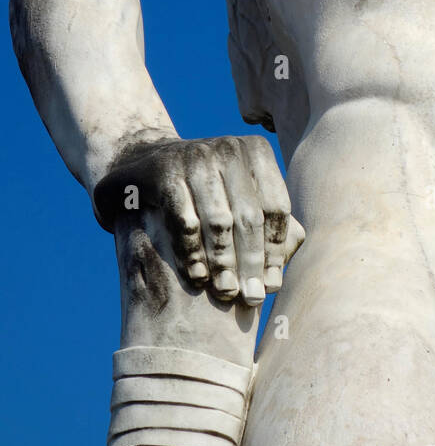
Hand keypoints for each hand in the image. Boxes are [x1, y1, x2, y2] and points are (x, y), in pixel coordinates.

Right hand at [93, 133, 303, 305]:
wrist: (141, 162)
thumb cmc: (203, 191)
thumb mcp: (238, 196)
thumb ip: (266, 224)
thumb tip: (283, 266)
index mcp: (256, 150)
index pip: (275, 207)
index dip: (275, 250)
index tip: (272, 286)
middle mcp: (229, 148)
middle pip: (249, 216)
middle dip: (252, 262)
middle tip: (252, 298)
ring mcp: (195, 156)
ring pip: (219, 221)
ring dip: (224, 263)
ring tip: (226, 293)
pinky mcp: (163, 172)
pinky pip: (184, 221)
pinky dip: (193, 253)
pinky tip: (198, 277)